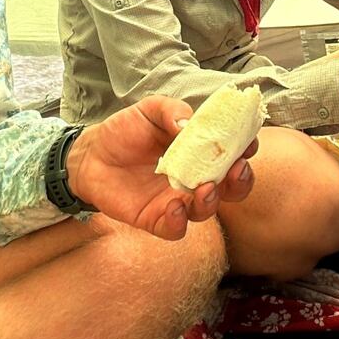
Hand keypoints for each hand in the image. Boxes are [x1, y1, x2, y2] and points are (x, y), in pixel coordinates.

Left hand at [67, 97, 257, 238]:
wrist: (90, 155)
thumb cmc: (125, 130)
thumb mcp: (149, 110)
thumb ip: (171, 111)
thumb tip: (188, 124)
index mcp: (201, 150)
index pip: (234, 152)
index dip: (246, 149)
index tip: (247, 144)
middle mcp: (196, 177)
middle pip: (232, 186)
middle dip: (241, 180)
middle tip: (236, 170)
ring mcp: (178, 200)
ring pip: (207, 209)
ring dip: (212, 201)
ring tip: (204, 188)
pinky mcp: (156, 218)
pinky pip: (176, 229)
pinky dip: (179, 222)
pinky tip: (174, 208)